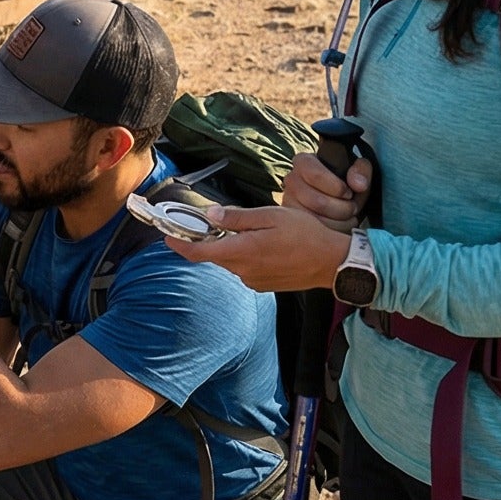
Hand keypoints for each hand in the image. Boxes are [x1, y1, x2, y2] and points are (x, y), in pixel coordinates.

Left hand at [166, 202, 349, 294]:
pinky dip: (244, 256)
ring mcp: (253, 280)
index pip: (199, 253)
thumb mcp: (271, 216)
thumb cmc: (306, 236)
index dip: (180, 245)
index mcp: (243, 252)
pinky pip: (244, 269)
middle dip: (207, 240)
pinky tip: (262, 245)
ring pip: (230, 261)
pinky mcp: (263, 284)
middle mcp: (244, 270)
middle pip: (213, 256)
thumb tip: (211, 215)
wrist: (333, 263)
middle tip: (209, 222)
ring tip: (248, 231)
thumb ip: (238, 218)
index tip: (167, 236)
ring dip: (229, 248)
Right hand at [283, 150, 370, 227]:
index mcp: (304, 162)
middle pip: (318, 201)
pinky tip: (339, 225)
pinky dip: (334, 232)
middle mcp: (291, 180)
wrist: (336, 200)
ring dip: (341, 222)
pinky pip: (315, 233)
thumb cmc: (345, 186)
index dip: (337, 187)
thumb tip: (358, 184)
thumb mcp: (357, 175)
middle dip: (343, 208)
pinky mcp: (292, 222)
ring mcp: (288, 202)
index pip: (315, 174)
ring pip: (317, 220)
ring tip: (347, 216)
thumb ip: (361, 172)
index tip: (349, 193)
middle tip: (352, 207)